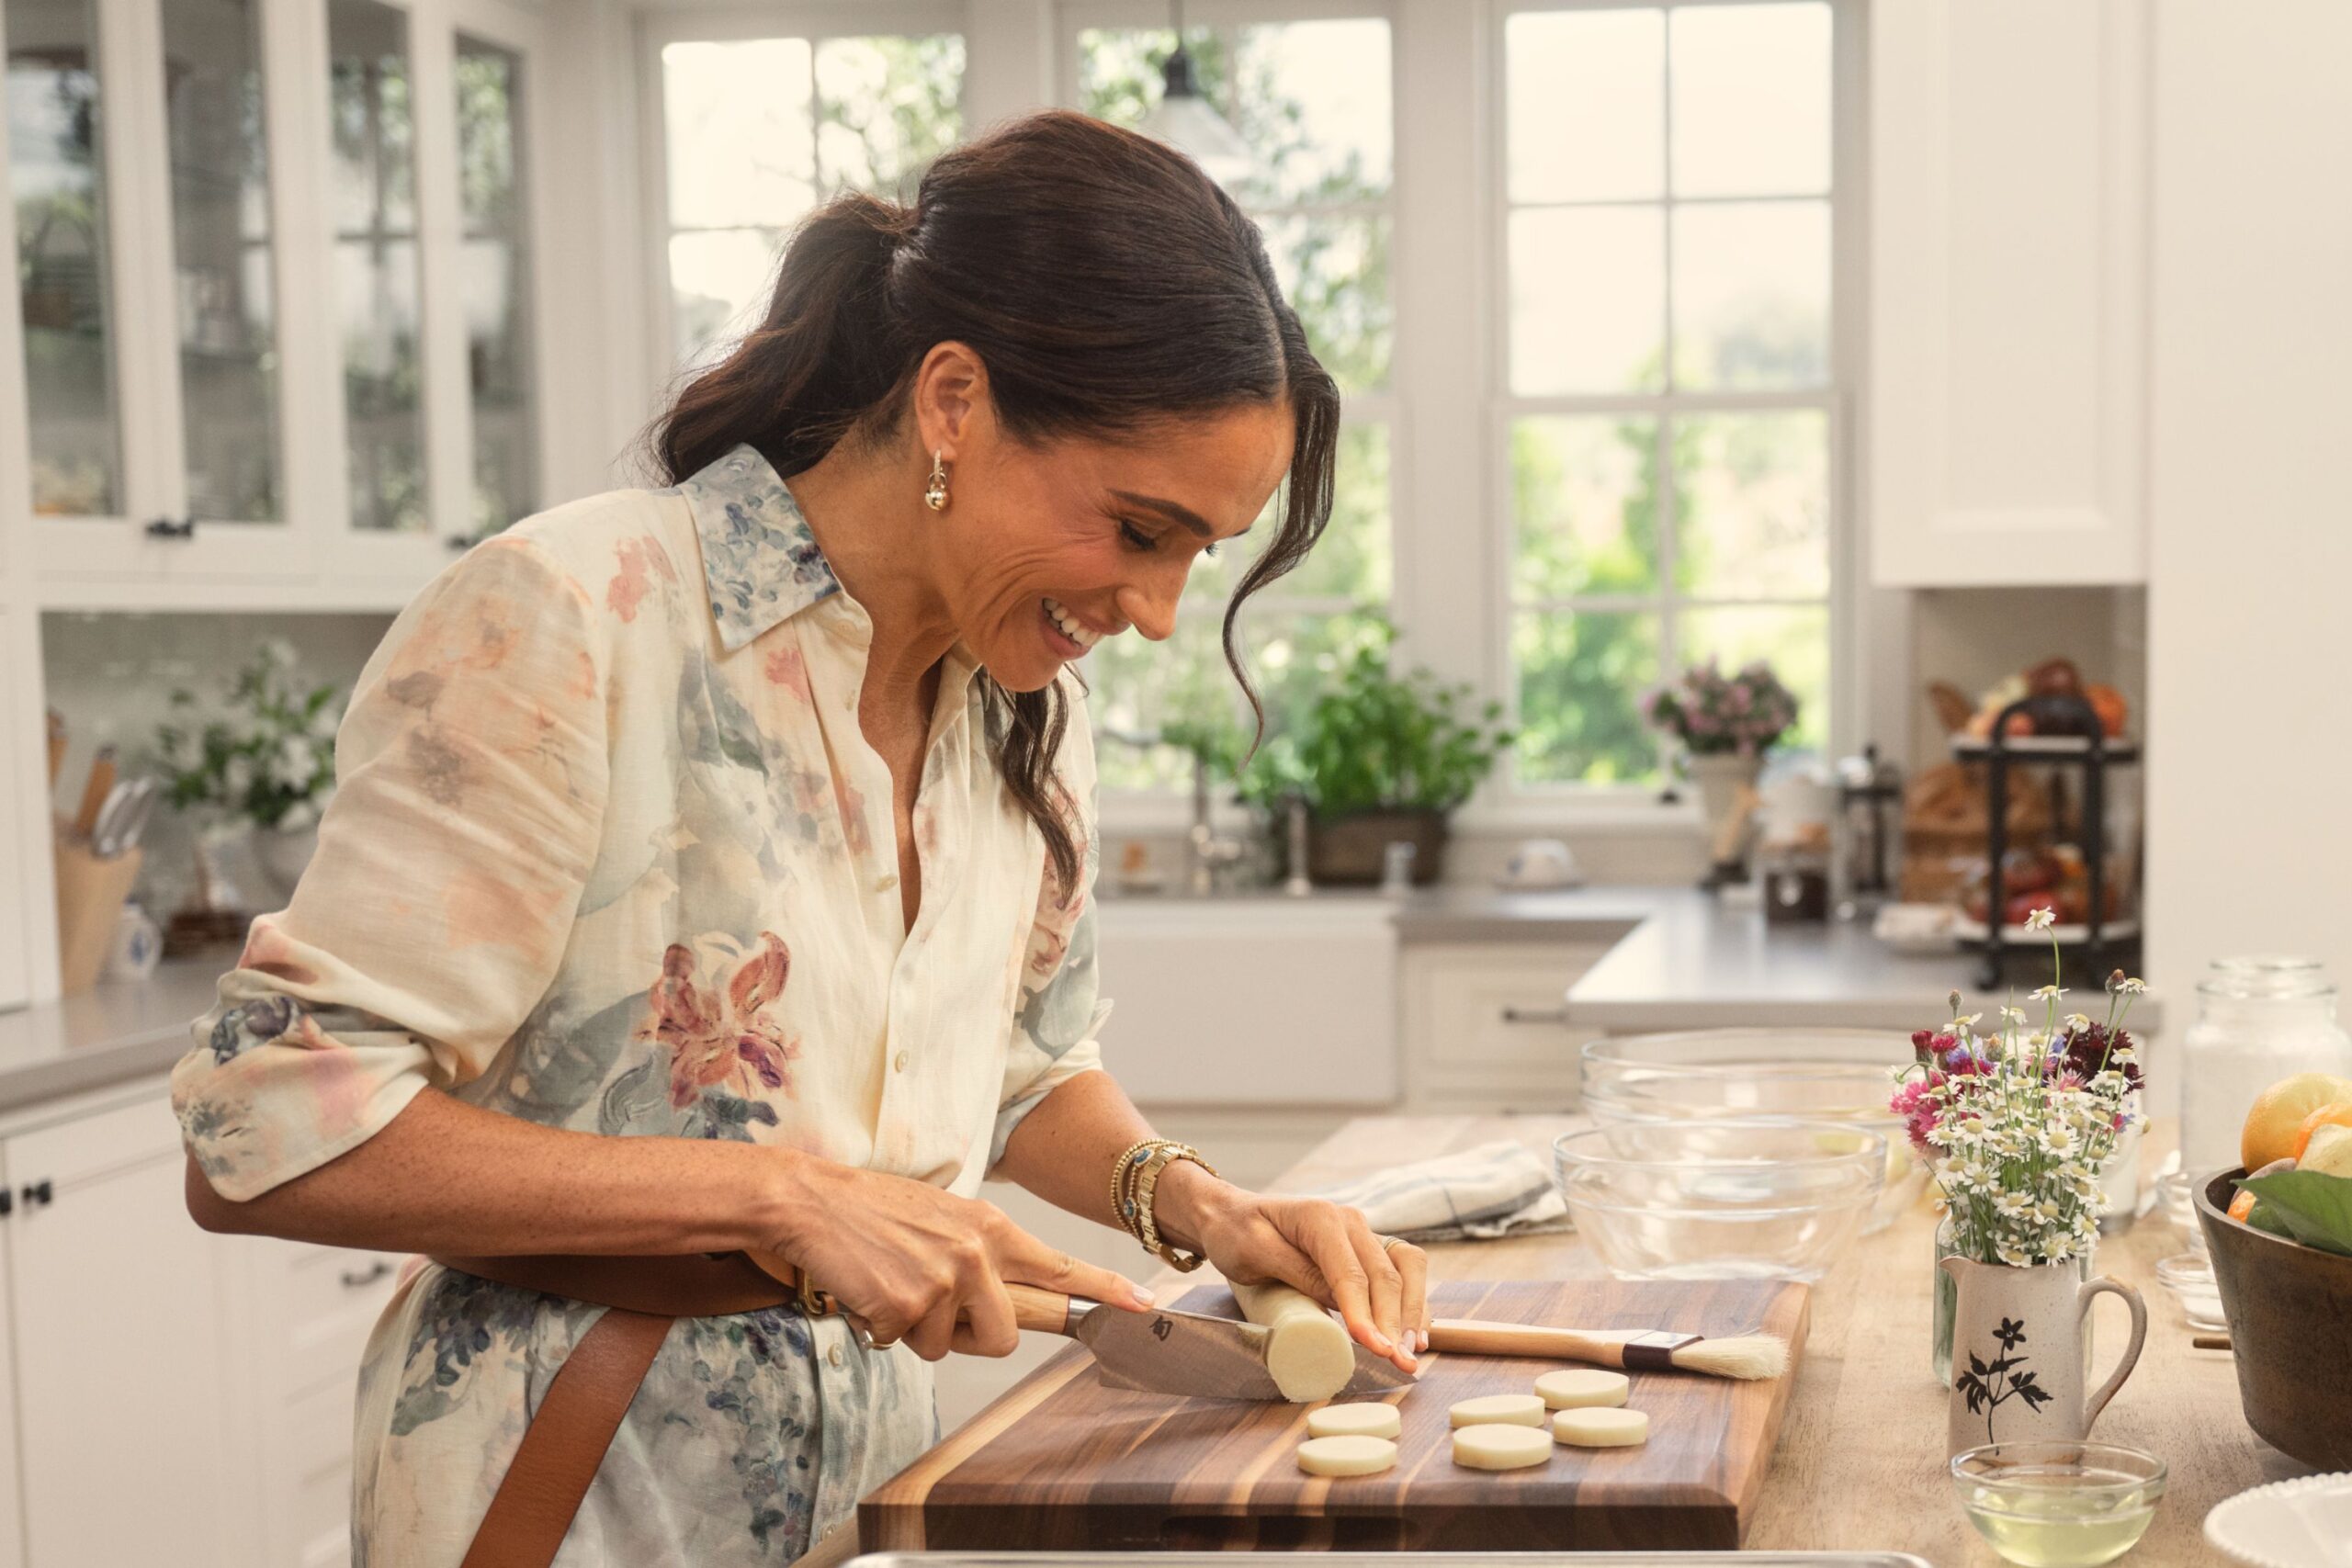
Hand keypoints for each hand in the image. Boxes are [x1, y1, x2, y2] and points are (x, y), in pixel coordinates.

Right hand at [761, 1156, 1152, 1361]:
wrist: (813, 1202)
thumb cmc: (874, 1210)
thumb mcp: (944, 1217)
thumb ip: (982, 1253)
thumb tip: (1003, 1299)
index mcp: (992, 1228)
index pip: (1060, 1267)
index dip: (1106, 1291)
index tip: (1144, 1307)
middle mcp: (978, 1253)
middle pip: (1006, 1336)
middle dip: (972, 1338)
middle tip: (934, 1308)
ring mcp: (944, 1280)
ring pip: (948, 1347)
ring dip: (919, 1332)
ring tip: (893, 1285)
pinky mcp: (907, 1305)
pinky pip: (903, 1345)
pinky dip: (881, 1328)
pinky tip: (868, 1289)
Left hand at [1155, 1163, 1428, 1372]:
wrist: (1232, 1216)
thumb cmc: (1237, 1234)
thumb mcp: (1256, 1254)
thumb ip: (1299, 1273)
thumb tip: (1341, 1304)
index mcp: (1320, 1217)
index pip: (1350, 1273)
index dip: (1365, 1313)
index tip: (1375, 1348)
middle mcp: (1350, 1221)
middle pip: (1385, 1275)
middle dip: (1396, 1322)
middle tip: (1401, 1364)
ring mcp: (1362, 1233)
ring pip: (1406, 1269)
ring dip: (1413, 1312)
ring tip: (1411, 1353)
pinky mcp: (1367, 1249)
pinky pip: (1403, 1271)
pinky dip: (1414, 1301)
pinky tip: (1416, 1332)